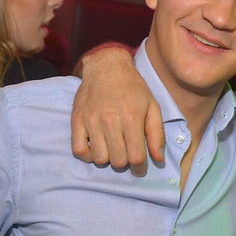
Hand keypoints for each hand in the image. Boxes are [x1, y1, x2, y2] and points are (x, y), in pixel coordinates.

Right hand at [71, 46, 162, 175]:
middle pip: (118, 161)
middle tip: (126, 154)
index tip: (140, 167)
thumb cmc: (133, 88)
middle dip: (125, 162)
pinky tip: (96, 148)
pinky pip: (78, 150)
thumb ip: (157, 134)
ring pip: (99, 159)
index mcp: (132, 119)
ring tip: (113, 149)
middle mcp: (111, 121)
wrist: (107, 67)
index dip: (139, 168)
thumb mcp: (152, 106)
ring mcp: (91, 121)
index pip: (135, 158)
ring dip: (108, 159)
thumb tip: (158, 159)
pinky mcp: (77, 120)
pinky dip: (88, 155)